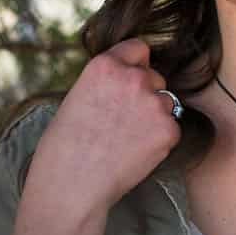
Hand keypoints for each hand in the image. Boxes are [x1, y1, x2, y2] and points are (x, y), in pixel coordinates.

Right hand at [31, 40, 181, 215]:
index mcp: (105, 65)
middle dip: (145, 94)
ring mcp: (153, 104)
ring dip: (154, 117)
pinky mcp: (168, 130)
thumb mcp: (77, 97)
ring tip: (127, 140)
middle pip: (155, 77)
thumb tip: (126, 84)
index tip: (129, 82)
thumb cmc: (64, 148)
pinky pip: (171, 128)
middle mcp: (133, 78)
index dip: (135, 66)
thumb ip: (106, 84)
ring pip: (166, 102)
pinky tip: (135, 153)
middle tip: (123, 121)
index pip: (138, 49)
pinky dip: (159, 140)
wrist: (72, 185)